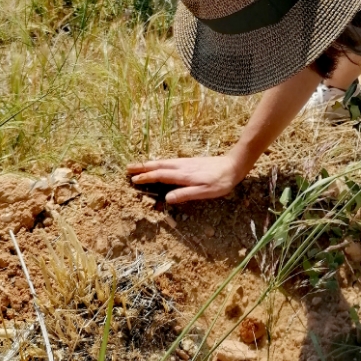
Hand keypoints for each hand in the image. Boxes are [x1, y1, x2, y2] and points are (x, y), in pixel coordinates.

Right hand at [125, 149, 246, 204]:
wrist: (233, 166)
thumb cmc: (220, 182)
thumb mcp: (205, 192)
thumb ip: (185, 194)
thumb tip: (167, 198)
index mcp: (182, 175)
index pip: (160, 176)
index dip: (146, 178)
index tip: (134, 181)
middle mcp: (181, 167)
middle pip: (157, 166)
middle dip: (142, 168)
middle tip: (127, 169)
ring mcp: (185, 163)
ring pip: (162, 162)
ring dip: (149, 164)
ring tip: (137, 166)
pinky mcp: (190, 162)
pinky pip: (169, 161)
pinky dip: (159, 163)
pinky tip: (158, 164)